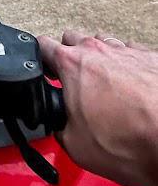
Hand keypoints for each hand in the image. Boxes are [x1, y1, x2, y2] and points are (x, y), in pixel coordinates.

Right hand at [39, 31, 157, 185]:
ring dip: (98, 61)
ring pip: (102, 44)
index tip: (42, 73)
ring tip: (104, 87)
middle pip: (71, 39)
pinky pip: (131, 53)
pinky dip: (127, 67)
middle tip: (73, 83)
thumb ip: (58, 126)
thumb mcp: (75, 146)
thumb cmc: (133, 142)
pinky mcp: (152, 58)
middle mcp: (98, 50)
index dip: (38, 61)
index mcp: (72, 65)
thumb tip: (60, 124)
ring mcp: (127, 51)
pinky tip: (131, 88)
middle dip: (68, 57)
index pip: (41, 46)